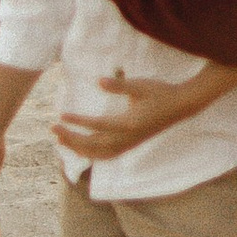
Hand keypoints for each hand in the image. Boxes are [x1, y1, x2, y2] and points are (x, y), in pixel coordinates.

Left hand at [52, 72, 207, 162]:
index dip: (78, 121)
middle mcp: (129, 137)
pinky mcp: (133, 144)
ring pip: (100, 154)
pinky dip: (93, 155)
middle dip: (72, 139)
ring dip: (79, 149)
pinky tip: (82, 149)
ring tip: (61, 141)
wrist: (182, 106)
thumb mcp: (140, 85)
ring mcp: (131, 143)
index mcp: (130, 123)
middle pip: (95, 144)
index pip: (98, 126)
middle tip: (54, 129)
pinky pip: (109, 155)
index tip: (61, 116)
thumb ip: (119, 85)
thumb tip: (98, 81)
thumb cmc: (160, 92)